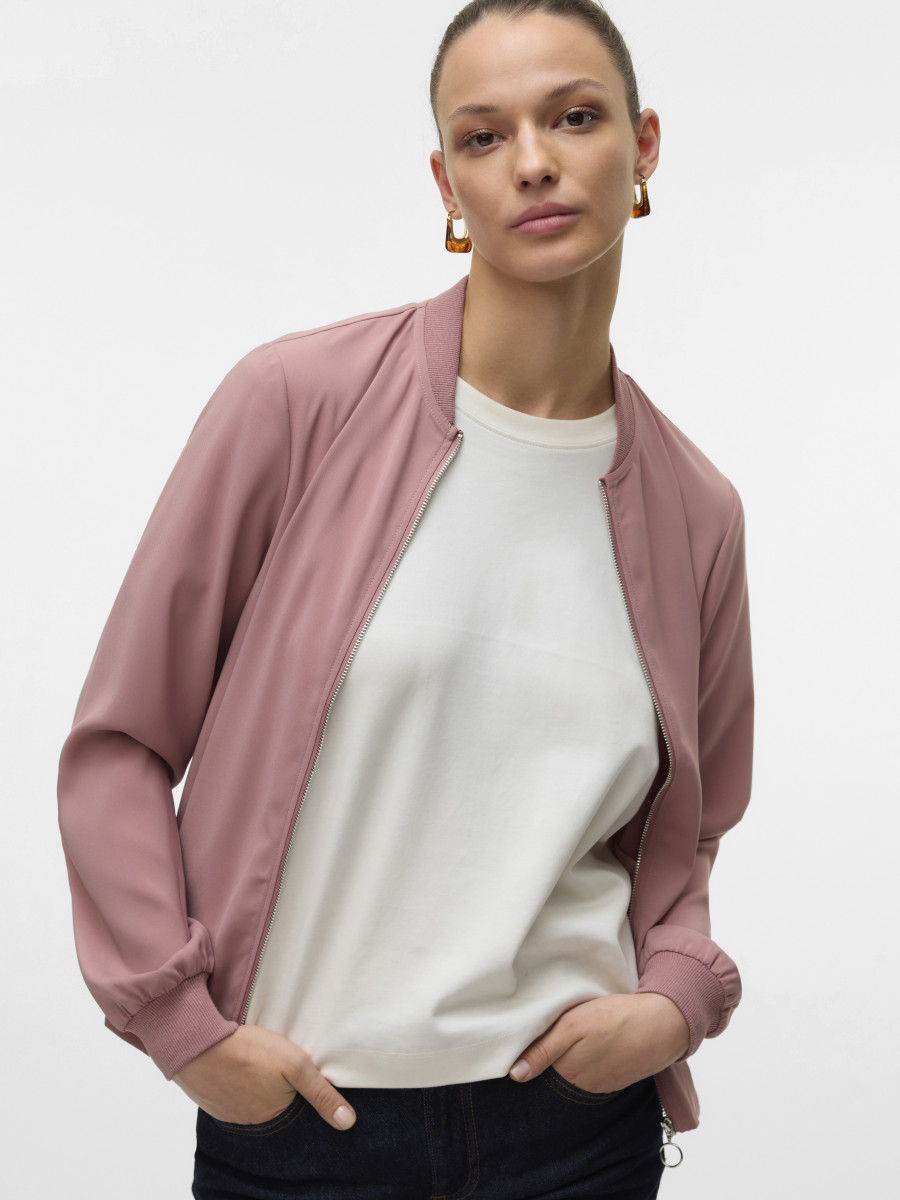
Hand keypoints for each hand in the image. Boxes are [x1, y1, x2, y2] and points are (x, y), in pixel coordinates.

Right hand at [173, 1024, 356, 1129]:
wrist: (197, 1043)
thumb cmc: (248, 1051)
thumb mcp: (295, 1064)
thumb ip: (322, 1092)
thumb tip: (348, 1122)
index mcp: (274, 1114)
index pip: (295, 1103)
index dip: (297, 1085)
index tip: (292, 1068)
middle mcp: (251, 1119)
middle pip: (273, 1101)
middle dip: (275, 1084)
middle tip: (272, 1059)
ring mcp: (229, 1111)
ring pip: (251, 1097)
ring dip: (254, 1082)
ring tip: (254, 1059)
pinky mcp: (211, 1099)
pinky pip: (230, 1093)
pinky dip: (234, 1081)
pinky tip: (235, 1064)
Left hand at [507, 992, 689, 1092]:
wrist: (664, 1023)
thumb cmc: (616, 1019)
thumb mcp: (573, 1026)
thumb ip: (543, 1049)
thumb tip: (515, 1075)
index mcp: (568, 1072)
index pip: (538, 1068)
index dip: (532, 1052)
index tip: (530, 1035)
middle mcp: (582, 1085)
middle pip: (556, 1072)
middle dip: (552, 1055)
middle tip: (555, 1028)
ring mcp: (601, 1083)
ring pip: (575, 1072)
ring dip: (572, 1057)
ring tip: (578, 1034)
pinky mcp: (616, 1078)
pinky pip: (594, 1072)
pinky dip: (591, 1059)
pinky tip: (596, 1043)